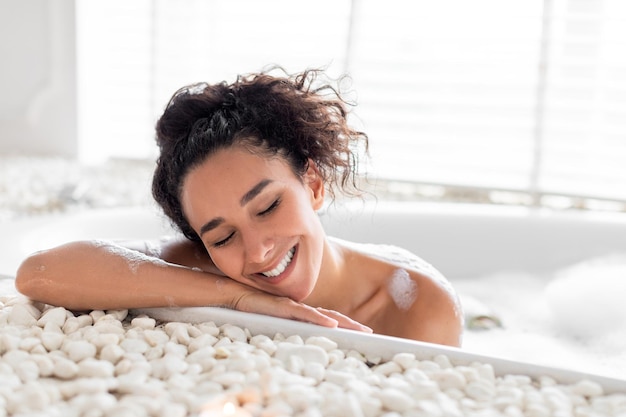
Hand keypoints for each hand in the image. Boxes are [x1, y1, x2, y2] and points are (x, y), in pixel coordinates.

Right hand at [231, 291, 372, 332]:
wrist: (235, 294)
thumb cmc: (251, 308)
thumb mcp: (271, 320)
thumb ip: (283, 326)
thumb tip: (292, 338)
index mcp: (299, 312)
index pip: (326, 318)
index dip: (343, 324)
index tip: (359, 332)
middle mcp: (301, 308)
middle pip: (331, 317)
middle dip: (351, 324)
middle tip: (369, 332)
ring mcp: (294, 307)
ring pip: (324, 316)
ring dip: (343, 323)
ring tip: (359, 330)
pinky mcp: (284, 308)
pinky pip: (306, 314)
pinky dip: (320, 320)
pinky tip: (332, 325)